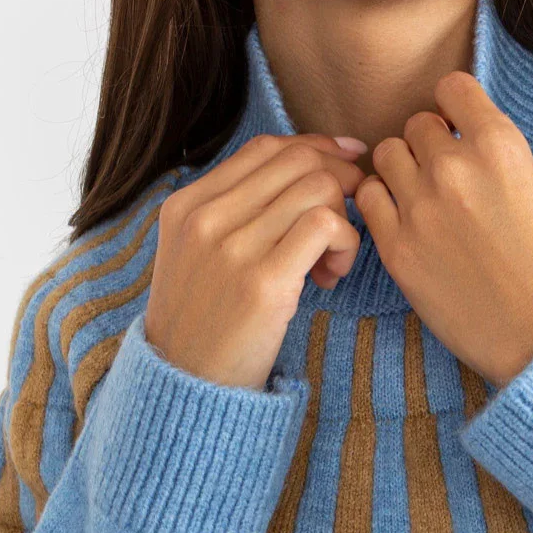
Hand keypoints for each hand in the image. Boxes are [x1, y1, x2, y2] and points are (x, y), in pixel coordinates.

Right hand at [145, 132, 366, 388]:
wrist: (185, 385)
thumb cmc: (204, 322)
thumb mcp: (197, 255)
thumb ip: (235, 213)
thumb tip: (306, 170)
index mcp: (187, 205)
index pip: (265, 148)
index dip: (316, 147)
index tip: (347, 162)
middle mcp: (205, 218)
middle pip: (298, 160)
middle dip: (340, 180)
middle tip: (347, 219)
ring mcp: (231, 248)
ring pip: (318, 187)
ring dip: (344, 219)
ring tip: (332, 260)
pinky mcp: (263, 283)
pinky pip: (326, 226)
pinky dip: (346, 243)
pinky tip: (331, 276)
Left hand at [354, 72, 532, 386]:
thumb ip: (505, 166)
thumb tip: (478, 155)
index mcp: (501, 145)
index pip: (453, 88)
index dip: (453, 106)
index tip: (457, 127)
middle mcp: (455, 167)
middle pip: (416, 124)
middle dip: (428, 144)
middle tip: (442, 174)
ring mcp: (420, 206)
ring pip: (386, 154)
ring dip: (401, 169)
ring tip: (419, 196)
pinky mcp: (396, 247)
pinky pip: (369, 198)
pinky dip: (381, 203)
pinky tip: (403, 220)